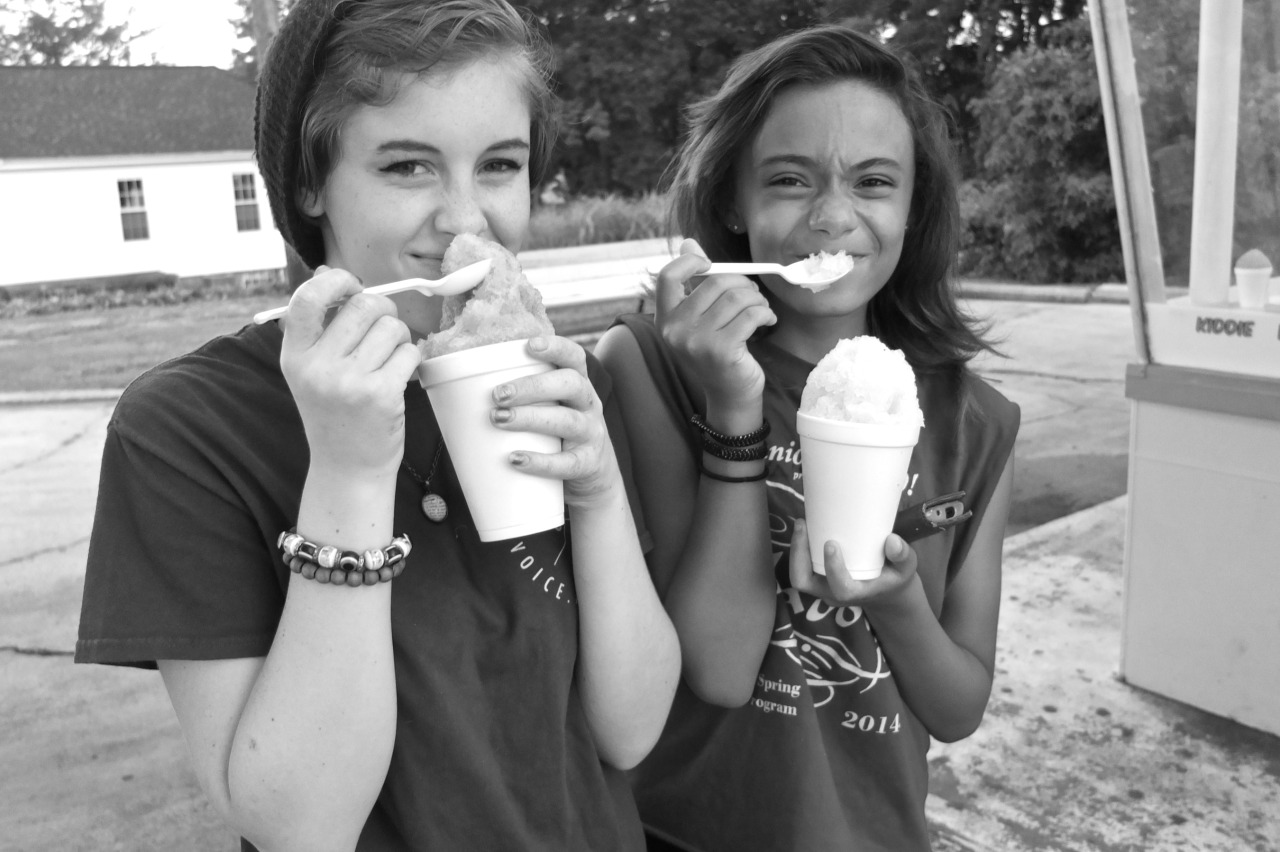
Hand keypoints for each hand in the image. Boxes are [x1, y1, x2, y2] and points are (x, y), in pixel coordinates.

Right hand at [280, 266, 423, 478]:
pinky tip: (400, 375)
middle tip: (384, 330)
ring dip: (399, 338)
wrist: (347, 467)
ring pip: (392, 327)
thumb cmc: (335, 412)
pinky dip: (411, 359)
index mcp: (295, 356)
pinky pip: (409, 353)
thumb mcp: (312, 369)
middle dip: (383, 311)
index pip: (306, 299)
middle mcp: (317, 367)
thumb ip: (318, 323)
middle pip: (363, 306)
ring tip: (390, 359)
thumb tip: (324, 272)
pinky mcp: (381, 395)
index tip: (353, 285)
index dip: (335, 281)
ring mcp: (349, 382)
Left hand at [489, 336, 620, 507]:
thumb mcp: (550, 408)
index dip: (556, 347)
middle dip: (532, 386)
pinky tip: (516, 459)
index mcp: (578, 385)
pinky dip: (541, 461)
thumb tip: (457, 388)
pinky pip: (567, 463)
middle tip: (498, 394)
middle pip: (570, 384)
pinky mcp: (588, 464)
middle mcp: (589, 404)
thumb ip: (522, 396)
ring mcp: (592, 434)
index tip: (529, 345)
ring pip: (567, 420)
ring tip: (499, 419)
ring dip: (531, 417)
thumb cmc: (557, 434)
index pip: (574, 357)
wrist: (593, 476)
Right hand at [654, 239, 775, 408]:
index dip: (690, 262)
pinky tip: (767, 320)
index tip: (709, 264)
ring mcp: (697, 342)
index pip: (668, 276)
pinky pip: (751, 314)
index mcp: (665, 319)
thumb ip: (693, 283)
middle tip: (752, 294)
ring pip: (736, 297)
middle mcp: (675, 330)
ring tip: (760, 308)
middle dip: (741, 283)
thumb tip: (688, 243)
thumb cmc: (716, 351)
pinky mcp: (722, 350)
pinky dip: (765, 313)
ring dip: (756, 298)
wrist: (729, 394)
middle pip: (714, 282)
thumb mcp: (698, 319)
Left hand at [788, 519, 919, 608]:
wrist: (885, 592)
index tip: (831, 544)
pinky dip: (799, 549)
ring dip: (796, 550)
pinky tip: (805, 527)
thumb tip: (892, 540)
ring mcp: (823, 588)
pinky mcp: (818, 579)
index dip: (833, 568)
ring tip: (802, 523)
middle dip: (798, 554)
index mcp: (857, 593)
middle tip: (803, 525)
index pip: (840, 588)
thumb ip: (902, 555)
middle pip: (805, 582)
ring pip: (799, 575)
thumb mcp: (906, 568)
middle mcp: (834, 594)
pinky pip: (801, 567)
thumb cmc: (894, 577)